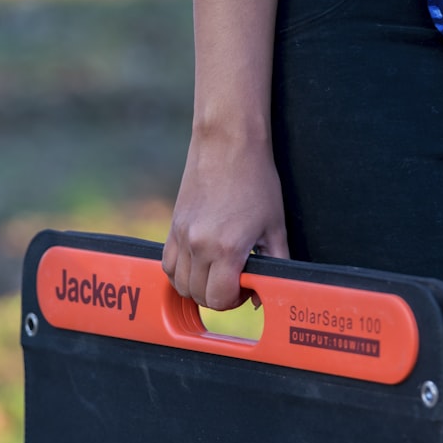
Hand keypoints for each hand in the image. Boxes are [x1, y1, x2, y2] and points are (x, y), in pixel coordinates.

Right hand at [162, 127, 289, 309]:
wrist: (228, 142)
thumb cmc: (257, 180)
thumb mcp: (276, 226)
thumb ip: (275, 265)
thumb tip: (263, 295)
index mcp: (227, 248)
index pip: (220, 299)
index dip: (237, 300)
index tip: (248, 287)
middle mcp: (199, 245)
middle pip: (199, 296)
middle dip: (219, 297)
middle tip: (236, 280)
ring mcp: (182, 235)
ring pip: (179, 284)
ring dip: (198, 287)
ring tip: (218, 273)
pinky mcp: (173, 226)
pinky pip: (167, 264)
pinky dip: (181, 273)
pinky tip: (200, 263)